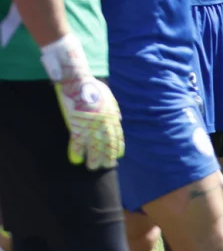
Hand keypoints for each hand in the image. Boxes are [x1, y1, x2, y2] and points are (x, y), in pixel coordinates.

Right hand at [40, 35, 123, 169]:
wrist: (79, 82)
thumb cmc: (94, 88)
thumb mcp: (110, 98)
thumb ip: (115, 109)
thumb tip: (119, 118)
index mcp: (112, 117)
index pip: (118, 137)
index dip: (117, 149)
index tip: (118, 157)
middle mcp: (103, 124)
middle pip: (107, 145)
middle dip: (107, 157)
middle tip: (106, 166)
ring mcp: (89, 126)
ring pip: (93, 148)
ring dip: (93, 159)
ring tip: (92, 167)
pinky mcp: (76, 126)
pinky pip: (76, 144)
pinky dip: (76, 153)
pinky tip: (77, 160)